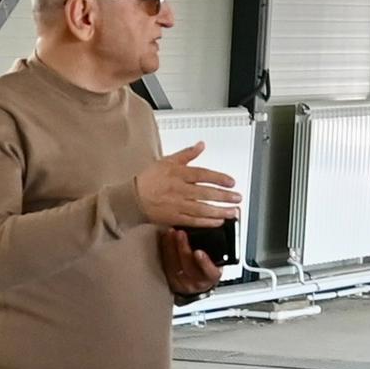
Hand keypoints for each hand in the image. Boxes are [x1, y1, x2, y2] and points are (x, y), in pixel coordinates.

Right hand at [119, 141, 241, 230]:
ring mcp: (177, 205)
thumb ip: (187, 154)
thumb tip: (201, 146)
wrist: (132, 198)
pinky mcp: (174, 217)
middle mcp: (179, 190)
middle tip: (237, 198)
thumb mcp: (167, 161)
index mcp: (178, 174)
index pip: (202, 175)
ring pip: (201, 209)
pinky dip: (206, 222)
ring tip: (232, 212)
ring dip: (219, 211)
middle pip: (205, 193)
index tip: (231, 182)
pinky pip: (193, 221)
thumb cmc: (148, 179)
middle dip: (223, 196)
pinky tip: (217, 221)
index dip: (218, 178)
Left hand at [156, 227, 218, 301]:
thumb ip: (212, 249)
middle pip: (188, 266)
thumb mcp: (216, 260)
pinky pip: (166, 264)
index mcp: (212, 277)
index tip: (198, 252)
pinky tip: (165, 239)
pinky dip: (165, 250)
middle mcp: (198, 283)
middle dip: (183, 248)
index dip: (204, 262)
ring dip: (171, 246)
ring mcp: (183, 283)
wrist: (198, 283)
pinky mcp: (171, 280)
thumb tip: (205, 227)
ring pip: (174, 265)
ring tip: (171, 233)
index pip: (210, 272)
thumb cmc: (208, 268)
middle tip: (180, 233)